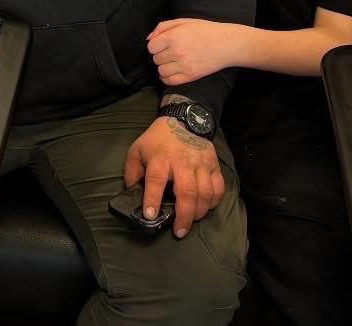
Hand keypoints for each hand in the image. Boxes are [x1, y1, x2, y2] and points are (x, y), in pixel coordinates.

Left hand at [123, 114, 223, 238]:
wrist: (182, 120)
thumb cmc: (157, 140)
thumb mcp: (137, 151)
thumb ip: (132, 173)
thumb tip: (132, 195)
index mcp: (160, 158)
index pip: (156, 180)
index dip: (153, 199)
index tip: (150, 215)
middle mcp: (182, 162)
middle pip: (187, 192)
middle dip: (184, 216)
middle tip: (179, 231)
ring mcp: (200, 163)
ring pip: (205, 193)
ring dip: (199, 212)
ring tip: (191, 221)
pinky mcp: (213, 164)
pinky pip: (218, 188)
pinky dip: (214, 202)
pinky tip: (205, 208)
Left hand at [147, 19, 242, 85]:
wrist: (227, 44)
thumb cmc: (206, 31)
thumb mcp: (184, 22)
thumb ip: (163, 27)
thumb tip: (149, 38)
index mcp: (174, 37)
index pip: (151, 47)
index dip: (156, 45)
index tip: (163, 45)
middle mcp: (177, 51)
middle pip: (156, 59)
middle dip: (160, 55)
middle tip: (171, 52)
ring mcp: (183, 65)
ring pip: (161, 71)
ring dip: (164, 67)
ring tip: (173, 62)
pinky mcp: (190, 75)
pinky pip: (169, 81)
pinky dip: (167, 78)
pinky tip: (172, 72)